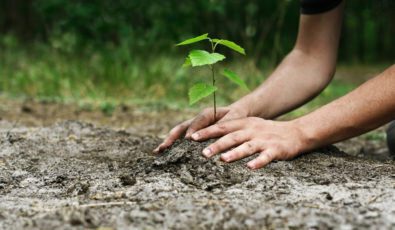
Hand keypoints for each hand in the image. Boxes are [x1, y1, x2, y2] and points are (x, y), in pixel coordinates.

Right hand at [153, 105, 247, 152]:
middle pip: (181, 127)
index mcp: (208, 114)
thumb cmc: (237, 116)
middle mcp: (197, 120)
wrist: (237, 113)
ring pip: (178, 133)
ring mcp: (194, 127)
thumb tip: (218, 133)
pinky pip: (182, 139)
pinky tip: (165, 155)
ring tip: (158, 152)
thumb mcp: (235, 118)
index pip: (198, 121)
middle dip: (172, 137)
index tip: (189, 139)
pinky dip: (173, 146)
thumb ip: (227, 124)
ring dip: (168, 142)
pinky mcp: (194, 134)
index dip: (193, 129)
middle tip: (163, 147)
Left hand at [190, 117, 308, 168]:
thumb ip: (231, 130)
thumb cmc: (266, 131)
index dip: (207, 131)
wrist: (295, 132)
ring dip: (234, 153)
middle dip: (217, 145)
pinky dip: (258, 162)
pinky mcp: (275, 150)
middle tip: (202, 153)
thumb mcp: (249, 126)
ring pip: (247, 146)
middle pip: (232, 137)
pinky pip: (265, 156)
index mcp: (244, 124)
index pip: (222, 127)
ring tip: (223, 160)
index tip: (192, 137)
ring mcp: (264, 140)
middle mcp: (252, 130)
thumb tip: (208, 137)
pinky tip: (250, 168)